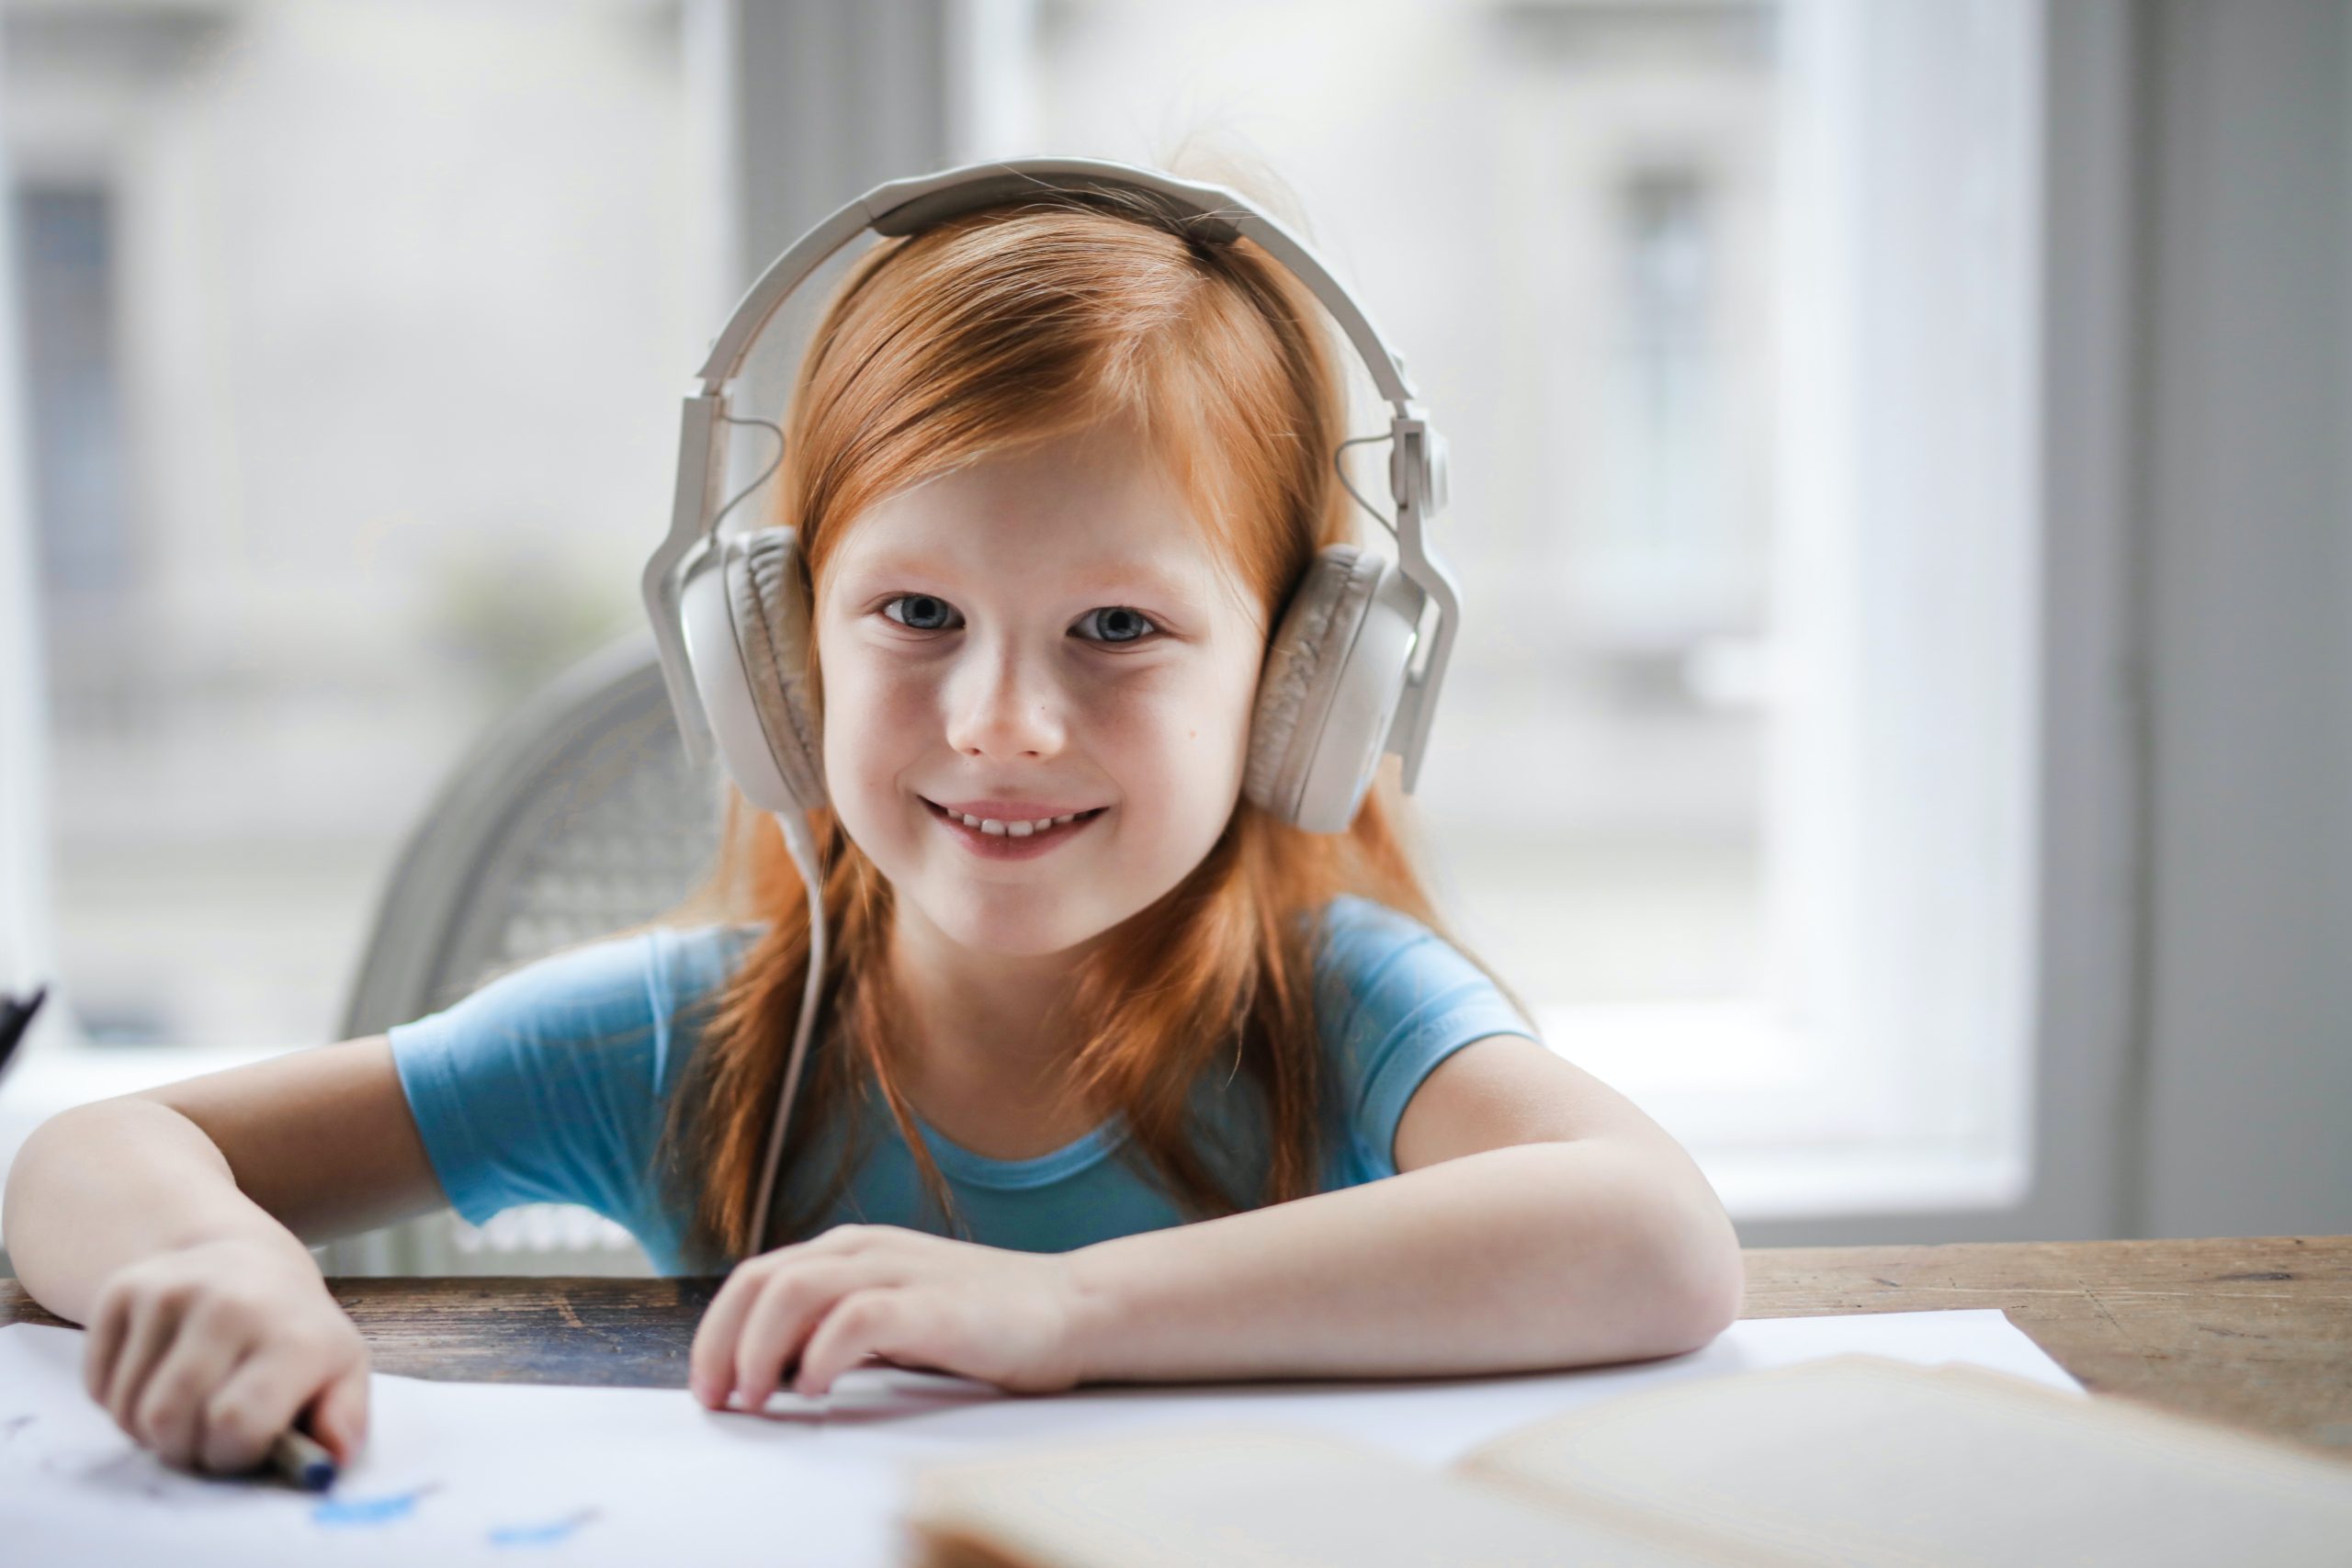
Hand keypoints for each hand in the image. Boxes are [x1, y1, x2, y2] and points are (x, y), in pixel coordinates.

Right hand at [83, 1236, 369, 1475]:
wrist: (247, 1260)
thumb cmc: (293, 1330)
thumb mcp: (340, 1369)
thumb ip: (342, 1419)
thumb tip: (330, 1458)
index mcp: (293, 1334)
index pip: (233, 1425)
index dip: (229, 1455)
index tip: (242, 1445)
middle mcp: (231, 1305)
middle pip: (169, 1421)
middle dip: (183, 1448)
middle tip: (205, 1432)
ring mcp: (171, 1291)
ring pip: (128, 1410)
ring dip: (148, 1429)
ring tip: (185, 1402)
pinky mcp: (124, 1291)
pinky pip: (98, 1387)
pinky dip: (119, 1401)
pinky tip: (156, 1375)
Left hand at [689, 1224, 1097, 1406]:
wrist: (1070, 1308)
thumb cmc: (981, 1319)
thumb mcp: (892, 1313)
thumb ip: (836, 1324)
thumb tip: (769, 1368)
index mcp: (849, 1250)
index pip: (755, 1278)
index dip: (714, 1332)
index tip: (708, 1387)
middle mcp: (864, 1250)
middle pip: (759, 1280)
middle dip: (721, 1343)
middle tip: (719, 1399)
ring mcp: (898, 1271)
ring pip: (793, 1290)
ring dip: (759, 1349)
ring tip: (759, 1397)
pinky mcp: (931, 1304)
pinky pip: (855, 1318)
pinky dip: (822, 1353)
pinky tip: (818, 1388)